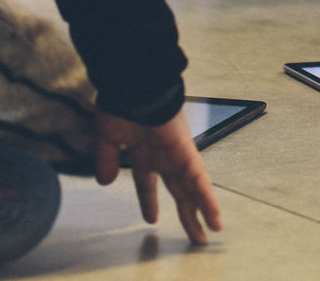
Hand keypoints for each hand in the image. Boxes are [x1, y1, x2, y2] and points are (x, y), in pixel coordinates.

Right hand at [94, 110, 222, 243]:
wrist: (136, 85)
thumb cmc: (122, 103)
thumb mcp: (107, 137)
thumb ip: (107, 159)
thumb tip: (105, 182)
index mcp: (145, 151)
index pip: (148, 182)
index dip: (149, 200)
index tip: (150, 218)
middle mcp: (165, 155)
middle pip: (179, 191)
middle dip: (186, 213)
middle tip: (193, 234)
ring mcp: (178, 155)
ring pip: (194, 190)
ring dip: (202, 212)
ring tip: (209, 234)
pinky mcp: (187, 153)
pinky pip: (200, 181)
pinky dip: (208, 200)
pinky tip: (214, 217)